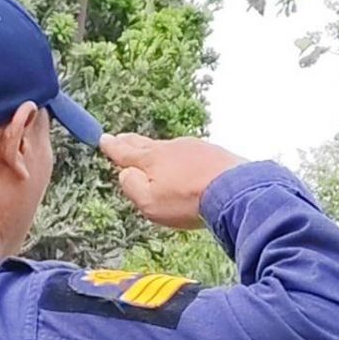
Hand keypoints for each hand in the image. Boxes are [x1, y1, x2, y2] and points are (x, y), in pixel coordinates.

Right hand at [99, 133, 244, 229]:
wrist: (234, 190)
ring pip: (169, 147)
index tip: (103, 139)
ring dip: (158, 148)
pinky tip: (186, 162)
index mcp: (151, 160)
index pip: (126, 152)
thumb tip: (124, 173)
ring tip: (151, 150)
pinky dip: (182, 157)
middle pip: (145, 144)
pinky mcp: (214, 153)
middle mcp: (170, 148)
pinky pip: (191, 153)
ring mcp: (194, 148)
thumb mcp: (150, 202)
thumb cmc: (188, 200)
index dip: (113, 148)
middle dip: (130, 142)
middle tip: (120, 137)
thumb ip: (132, 186)